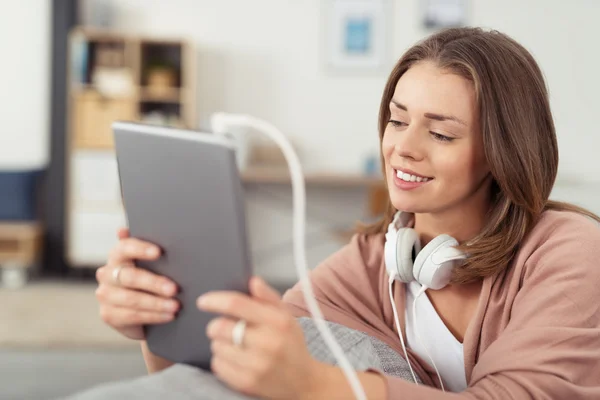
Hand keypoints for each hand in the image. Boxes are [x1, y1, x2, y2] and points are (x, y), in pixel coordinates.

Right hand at [95, 227, 179, 339]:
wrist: (144, 312)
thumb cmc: (151, 281)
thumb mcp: (154, 265)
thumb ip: (149, 249)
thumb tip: (126, 230)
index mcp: (117, 256)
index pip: (124, 248)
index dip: (140, 249)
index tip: (159, 252)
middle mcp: (107, 273)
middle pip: (130, 276)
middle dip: (154, 283)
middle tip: (174, 289)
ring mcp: (105, 294)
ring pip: (131, 299)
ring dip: (156, 303)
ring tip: (175, 306)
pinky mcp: (108, 314)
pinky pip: (132, 315)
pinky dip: (153, 316)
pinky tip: (169, 316)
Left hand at [197, 277, 328, 399]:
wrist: (304, 381)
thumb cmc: (291, 345)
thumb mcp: (286, 315)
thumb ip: (268, 296)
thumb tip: (253, 281)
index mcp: (277, 321)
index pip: (236, 304)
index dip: (215, 300)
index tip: (203, 301)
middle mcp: (267, 343)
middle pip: (220, 327)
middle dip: (216, 325)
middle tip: (223, 327)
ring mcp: (257, 365)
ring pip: (217, 347)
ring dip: (220, 343)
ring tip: (235, 345)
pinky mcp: (247, 383)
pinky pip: (218, 366)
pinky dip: (221, 360)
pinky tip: (236, 359)